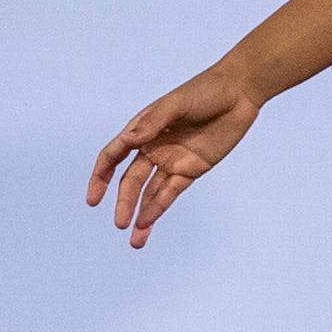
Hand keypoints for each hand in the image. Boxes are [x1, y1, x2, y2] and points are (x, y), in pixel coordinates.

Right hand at [87, 64, 261, 247]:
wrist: (239, 93)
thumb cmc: (205, 91)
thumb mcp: (177, 104)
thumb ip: (154, 122)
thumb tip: (128, 140)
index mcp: (142, 129)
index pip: (113, 156)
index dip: (100, 177)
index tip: (92, 199)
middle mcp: (153, 147)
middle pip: (131, 181)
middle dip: (124, 203)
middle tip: (119, 223)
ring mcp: (171, 160)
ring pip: (150, 193)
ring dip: (141, 214)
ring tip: (135, 240)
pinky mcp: (191, 169)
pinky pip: (171, 192)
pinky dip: (159, 207)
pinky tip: (149, 222)